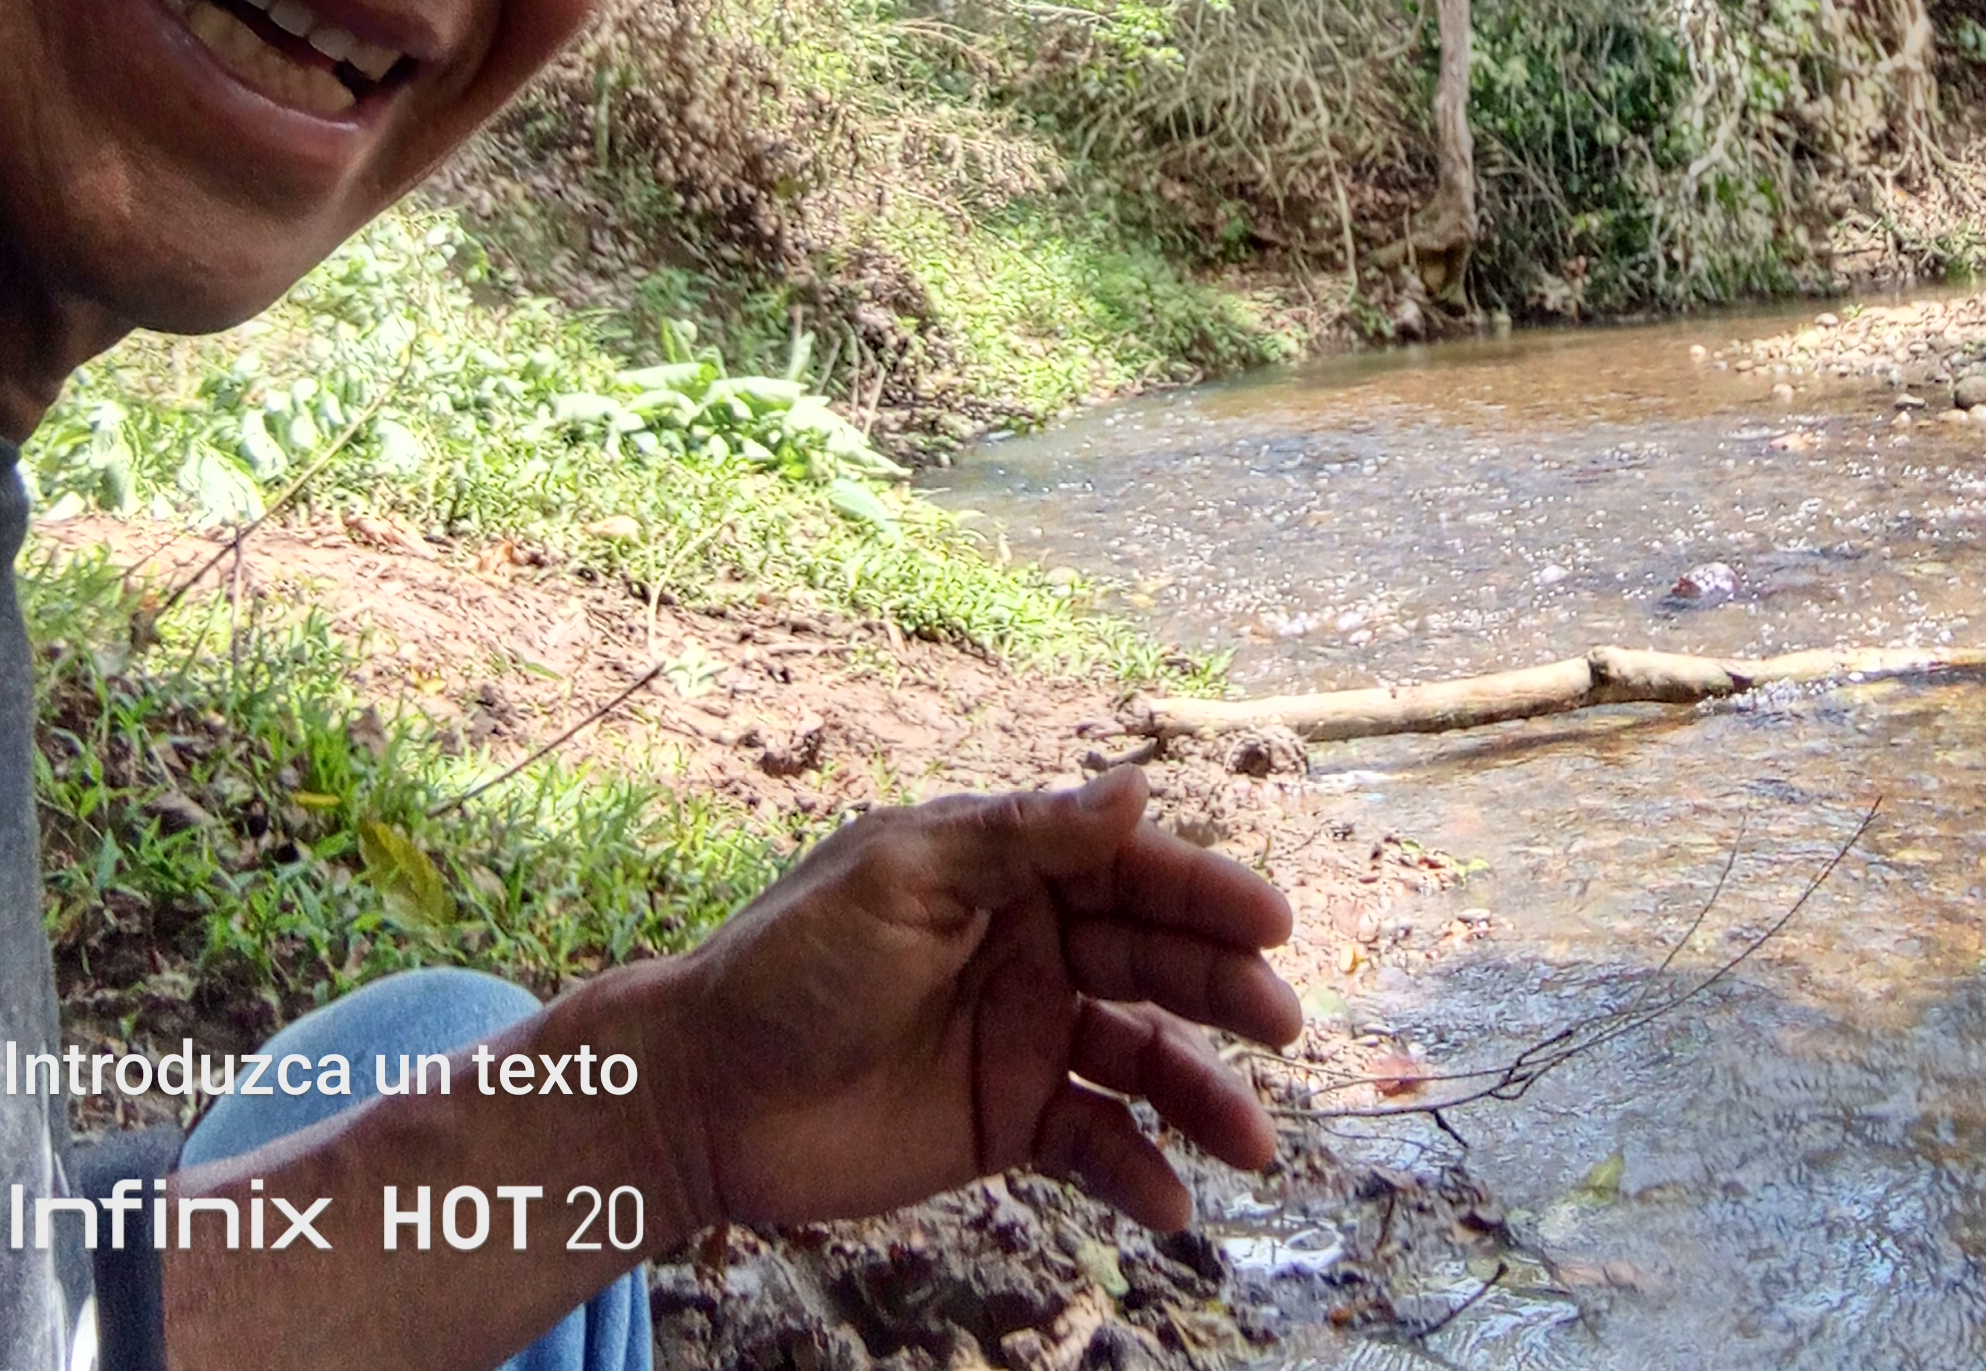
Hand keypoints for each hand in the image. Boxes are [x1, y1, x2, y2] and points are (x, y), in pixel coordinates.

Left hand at [654, 767, 1302, 1232]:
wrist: (704, 1094)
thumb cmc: (789, 963)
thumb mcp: (900, 877)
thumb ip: (1020, 835)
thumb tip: (1136, 785)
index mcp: (1007, 866)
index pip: (1127, 868)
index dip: (1203, 891)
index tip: (1269, 921)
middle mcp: (1032, 944)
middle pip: (1152, 959)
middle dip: (1222, 987)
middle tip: (1281, 1022)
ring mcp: (1024, 1034)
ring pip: (1142, 1056)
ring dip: (1202, 1091)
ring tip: (1254, 1142)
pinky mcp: (1007, 1119)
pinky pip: (1094, 1141)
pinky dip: (1138, 1170)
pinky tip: (1174, 1200)